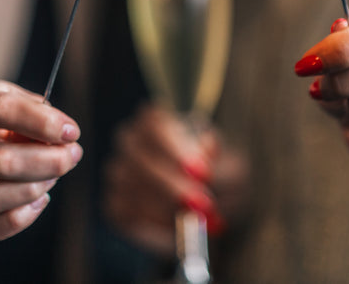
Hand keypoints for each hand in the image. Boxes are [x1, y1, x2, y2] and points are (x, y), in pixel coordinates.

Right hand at [0, 81, 82, 239]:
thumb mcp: (16, 96)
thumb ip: (40, 114)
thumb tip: (65, 139)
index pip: (1, 110)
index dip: (43, 122)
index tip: (71, 131)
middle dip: (47, 162)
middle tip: (73, 154)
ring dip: (32, 190)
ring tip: (53, 177)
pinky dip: (20, 219)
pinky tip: (40, 200)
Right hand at [103, 104, 247, 255]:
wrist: (211, 207)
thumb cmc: (219, 177)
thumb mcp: (232, 169)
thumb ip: (220, 163)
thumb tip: (207, 148)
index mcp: (157, 122)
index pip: (154, 124)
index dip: (175, 147)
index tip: (202, 172)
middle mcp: (131, 142)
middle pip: (139, 158)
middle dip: (171, 184)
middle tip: (202, 204)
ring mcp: (119, 173)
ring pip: (132, 189)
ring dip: (167, 208)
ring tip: (196, 218)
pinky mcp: (115, 204)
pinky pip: (128, 215)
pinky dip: (154, 224)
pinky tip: (176, 226)